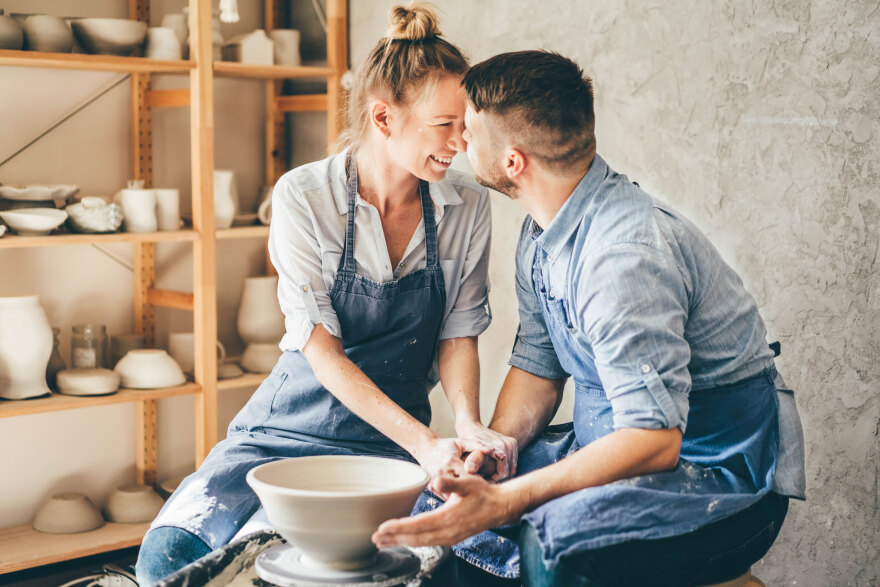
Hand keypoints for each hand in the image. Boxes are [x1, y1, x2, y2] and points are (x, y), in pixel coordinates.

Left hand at [372, 474, 524, 547]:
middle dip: (394, 539)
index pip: (418, 525)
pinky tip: (405, 540)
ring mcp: (450, 538)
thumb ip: (451, 482)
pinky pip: (428, 542)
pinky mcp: (452, 538)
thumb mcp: (468, 482)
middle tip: (375, 539)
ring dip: (402, 542)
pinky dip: (414, 542)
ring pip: (421, 542)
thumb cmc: (483, 493)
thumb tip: (436, 481)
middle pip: (416, 538)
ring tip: (383, 542)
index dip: (399, 527)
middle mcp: (448, 532)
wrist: (500, 507)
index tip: (382, 527)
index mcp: (449, 518)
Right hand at [413, 437, 492, 495]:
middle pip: (460, 488)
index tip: (482, 481)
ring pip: (453, 494)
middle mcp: (442, 473)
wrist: (427, 449)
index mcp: (451, 462)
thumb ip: (476, 445)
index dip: (477, 480)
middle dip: (469, 489)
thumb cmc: (447, 446)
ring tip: (467, 491)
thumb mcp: (461, 442)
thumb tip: (490, 450)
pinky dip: (452, 495)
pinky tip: (458, 491)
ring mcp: (435, 481)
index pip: (468, 476)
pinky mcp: (431, 486)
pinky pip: (445, 496)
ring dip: (460, 494)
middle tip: (476, 489)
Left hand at [456, 419, 517, 480]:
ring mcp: (512, 443)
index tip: (484, 483)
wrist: (471, 426)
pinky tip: (493, 469)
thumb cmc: (467, 441)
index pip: (503, 472)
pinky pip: (512, 462)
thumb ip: (473, 461)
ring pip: (511, 468)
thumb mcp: (469, 452)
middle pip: (509, 471)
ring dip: (501, 472)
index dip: (493, 480)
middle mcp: (509, 444)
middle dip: (498, 477)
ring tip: (488, 475)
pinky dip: (504, 467)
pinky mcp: (513, 443)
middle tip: (485, 481)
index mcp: (500, 447)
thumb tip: (469, 469)